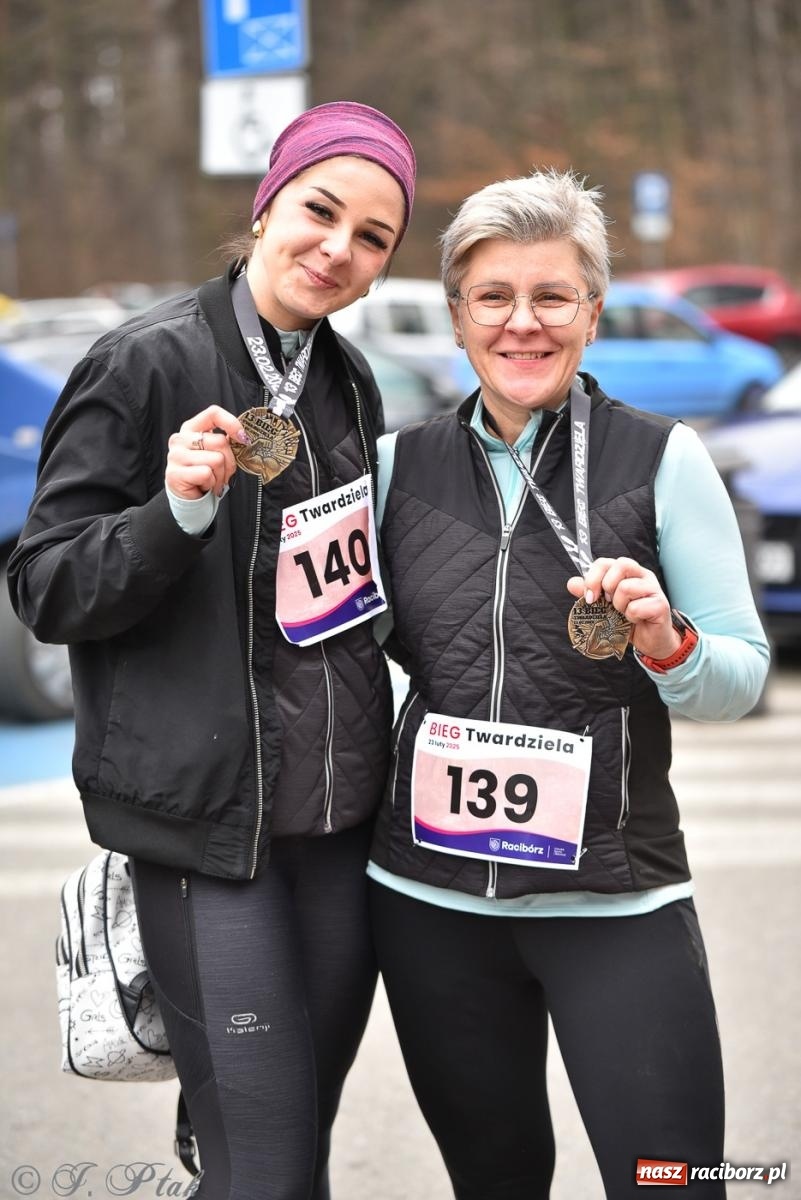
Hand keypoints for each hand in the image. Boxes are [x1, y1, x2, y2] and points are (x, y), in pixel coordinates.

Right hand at [165, 406, 248, 499]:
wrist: (189, 499)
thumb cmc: (205, 475)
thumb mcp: (215, 454)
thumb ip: (224, 442)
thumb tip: (244, 438)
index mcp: (191, 429)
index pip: (213, 413)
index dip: (232, 423)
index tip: (243, 438)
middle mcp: (180, 439)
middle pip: (220, 441)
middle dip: (230, 462)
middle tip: (224, 473)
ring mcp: (175, 456)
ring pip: (216, 460)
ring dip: (221, 475)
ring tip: (212, 480)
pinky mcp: (174, 473)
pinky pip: (206, 474)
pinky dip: (212, 483)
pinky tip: (204, 486)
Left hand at [566, 556, 680, 660]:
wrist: (649, 641)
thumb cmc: (627, 621)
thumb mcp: (604, 606)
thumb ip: (590, 593)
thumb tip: (572, 583)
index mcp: (628, 573)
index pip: (606, 562)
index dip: (593, 577)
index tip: (589, 596)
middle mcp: (642, 576)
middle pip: (621, 565)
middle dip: (607, 586)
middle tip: (608, 603)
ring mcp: (654, 589)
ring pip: (627, 587)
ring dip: (619, 605)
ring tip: (624, 614)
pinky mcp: (660, 605)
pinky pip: (636, 607)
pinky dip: (631, 617)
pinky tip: (635, 621)